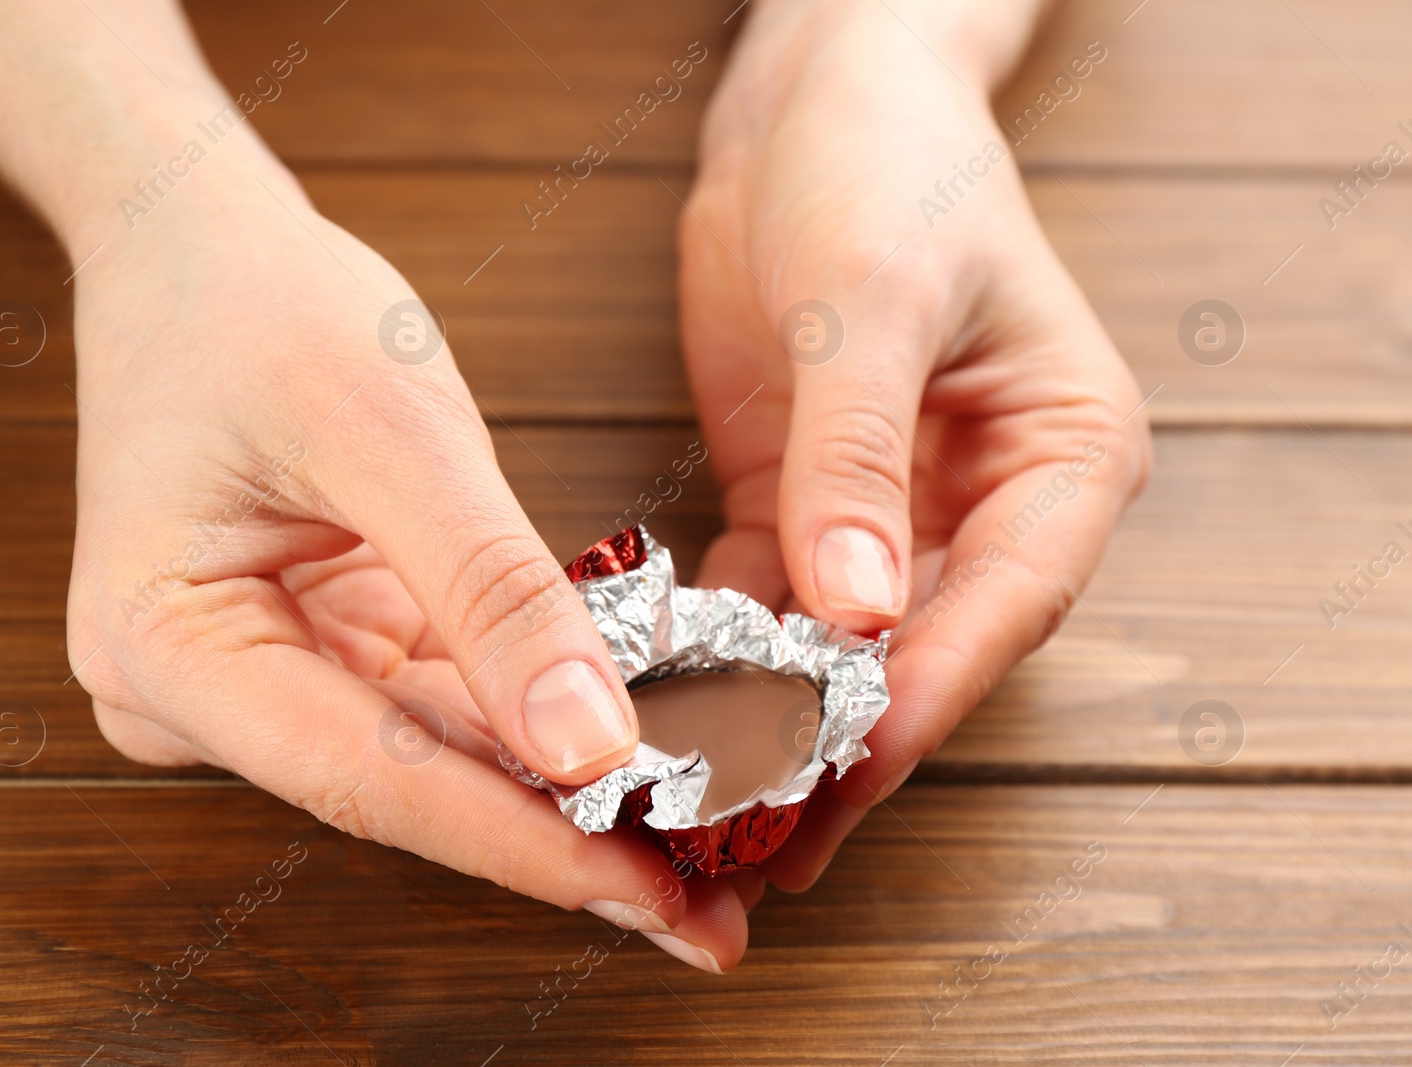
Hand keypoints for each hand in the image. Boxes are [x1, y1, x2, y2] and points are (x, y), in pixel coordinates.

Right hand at [60, 164, 752, 968]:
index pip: (370, 778)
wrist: (194, 246)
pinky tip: (637, 749)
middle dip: (557, 834)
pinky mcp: (311, 650)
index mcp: (165, 645)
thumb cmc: (262, 307)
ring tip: (699, 833)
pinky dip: (532, 717)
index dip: (522, 841)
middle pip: (402, 787)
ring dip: (558, 788)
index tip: (650, 889)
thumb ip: (489, 590)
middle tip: (707, 895)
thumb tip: (592, 745)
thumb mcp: (391, 430)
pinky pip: (434, 703)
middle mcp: (194, 691)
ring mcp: (253, 677)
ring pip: (431, 756)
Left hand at [677, 0, 1151, 889]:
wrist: (818, 103)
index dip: (925, 691)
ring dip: (775, 728)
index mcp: (1063, 458)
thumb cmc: (884, 167)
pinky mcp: (805, 504)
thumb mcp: (873, 296)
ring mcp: (894, 516)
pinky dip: (722, 662)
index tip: (844, 764)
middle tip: (759, 837)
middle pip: (923, 653)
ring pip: (840, 651)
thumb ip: (860, 454)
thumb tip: (856, 611)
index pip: (1003, 604)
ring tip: (705, 816)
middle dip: (843, 744)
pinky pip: (767, 606)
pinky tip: (671, 716)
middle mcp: (990, 505)